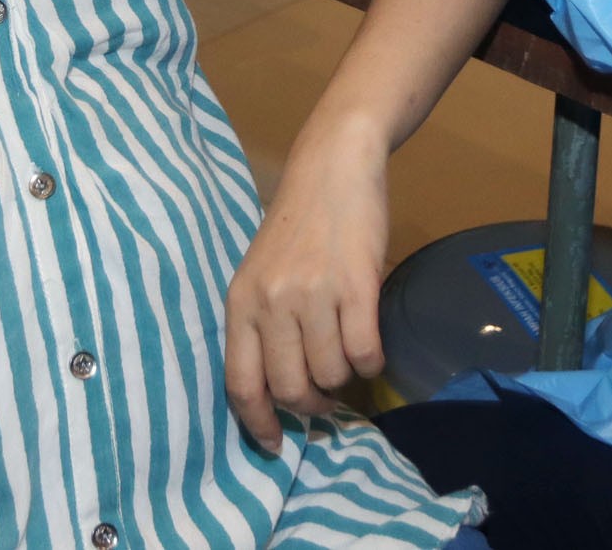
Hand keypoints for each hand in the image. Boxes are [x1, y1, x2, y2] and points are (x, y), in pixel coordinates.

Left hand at [223, 117, 390, 448]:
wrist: (333, 167)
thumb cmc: (297, 222)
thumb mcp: (260, 272)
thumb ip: (262, 323)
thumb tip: (278, 388)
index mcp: (240, 302)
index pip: (240, 383)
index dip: (257, 424)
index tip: (273, 444)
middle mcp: (272, 302)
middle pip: (289, 389)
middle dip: (311, 405)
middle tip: (326, 398)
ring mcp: (314, 295)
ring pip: (331, 375)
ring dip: (344, 378)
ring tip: (347, 357)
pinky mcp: (356, 287)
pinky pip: (364, 354)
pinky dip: (371, 361)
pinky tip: (370, 344)